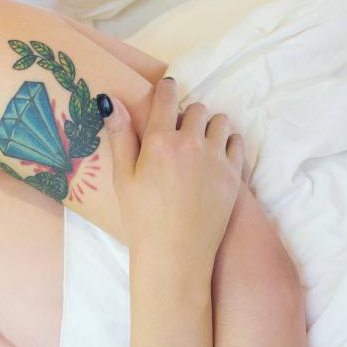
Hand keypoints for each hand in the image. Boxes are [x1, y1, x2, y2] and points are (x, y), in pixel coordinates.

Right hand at [102, 77, 244, 272]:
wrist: (176, 256)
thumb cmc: (142, 220)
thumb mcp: (123, 178)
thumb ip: (120, 136)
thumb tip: (110, 101)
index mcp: (160, 141)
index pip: (167, 97)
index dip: (166, 90)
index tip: (166, 91)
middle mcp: (191, 144)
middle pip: (196, 108)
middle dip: (187, 115)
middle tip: (179, 134)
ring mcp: (216, 159)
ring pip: (220, 122)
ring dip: (210, 127)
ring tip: (199, 145)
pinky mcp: (234, 175)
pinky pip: (237, 142)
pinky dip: (228, 143)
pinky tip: (216, 157)